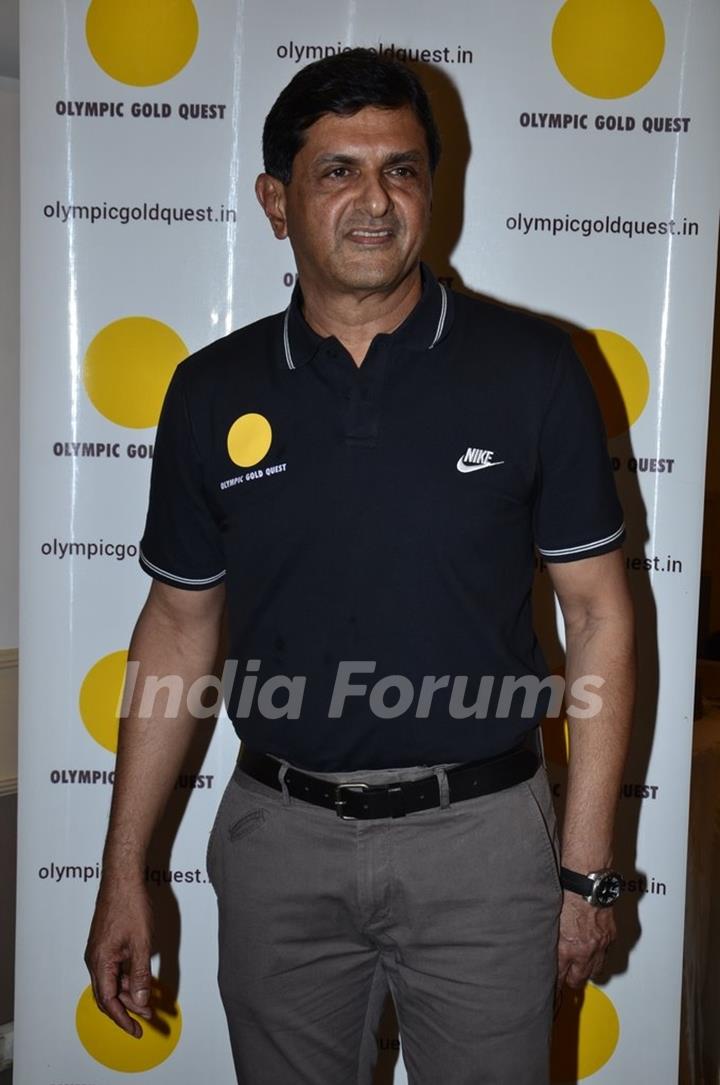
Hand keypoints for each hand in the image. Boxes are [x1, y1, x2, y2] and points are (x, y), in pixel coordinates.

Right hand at [84, 879, 153, 1037]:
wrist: (122, 877)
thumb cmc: (130, 905)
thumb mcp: (141, 942)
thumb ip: (141, 974)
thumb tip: (142, 1000)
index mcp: (100, 962)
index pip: (109, 1002)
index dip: (123, 1019)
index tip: (137, 1031)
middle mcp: (95, 959)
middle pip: (108, 995)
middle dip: (128, 1010)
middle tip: (149, 1019)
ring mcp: (99, 951)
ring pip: (112, 982)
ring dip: (130, 993)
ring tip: (151, 1002)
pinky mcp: (105, 943)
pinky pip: (114, 969)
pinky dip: (128, 978)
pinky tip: (143, 981)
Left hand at [556, 891, 614, 996]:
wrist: (587, 882)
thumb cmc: (566, 893)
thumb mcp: (550, 919)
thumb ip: (549, 938)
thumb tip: (543, 950)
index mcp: (566, 948)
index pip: (559, 978)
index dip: (554, 988)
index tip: (550, 995)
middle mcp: (584, 950)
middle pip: (578, 980)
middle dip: (571, 981)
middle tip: (565, 979)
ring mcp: (599, 945)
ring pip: (595, 972)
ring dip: (587, 971)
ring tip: (580, 968)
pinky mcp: (610, 937)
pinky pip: (606, 956)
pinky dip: (599, 957)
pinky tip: (593, 953)